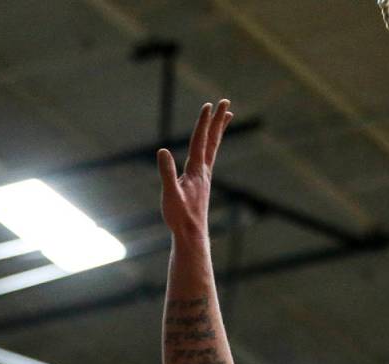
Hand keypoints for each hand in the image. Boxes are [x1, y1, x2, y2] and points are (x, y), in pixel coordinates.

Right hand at [158, 100, 232, 235]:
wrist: (191, 234)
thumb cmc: (179, 216)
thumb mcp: (170, 194)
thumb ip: (166, 172)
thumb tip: (162, 151)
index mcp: (196, 170)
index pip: (200, 141)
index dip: (203, 122)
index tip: (208, 105)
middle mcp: (204, 171)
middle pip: (212, 140)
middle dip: (218, 121)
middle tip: (226, 102)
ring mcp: (204, 177)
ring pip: (213, 148)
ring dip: (218, 131)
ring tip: (226, 118)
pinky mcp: (202, 184)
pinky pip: (209, 159)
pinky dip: (212, 147)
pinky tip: (210, 148)